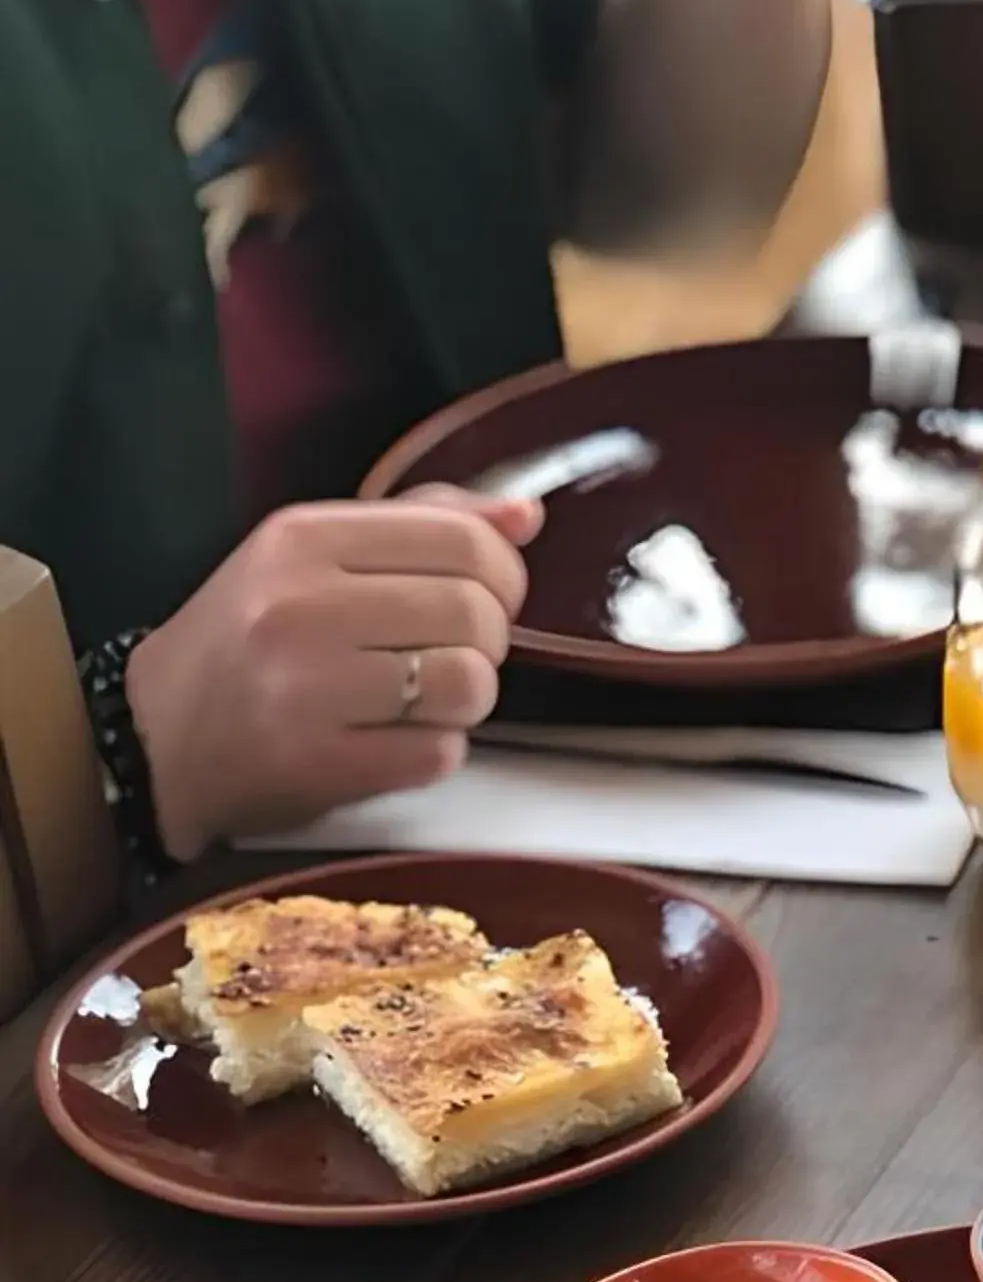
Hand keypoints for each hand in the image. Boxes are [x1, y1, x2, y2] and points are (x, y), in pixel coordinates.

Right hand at [125, 490, 542, 861]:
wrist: (158, 738)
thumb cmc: (248, 641)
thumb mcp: (312, 557)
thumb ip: (419, 525)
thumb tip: (524, 518)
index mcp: (302, 538)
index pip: (462, 540)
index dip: (502, 575)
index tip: (485, 597)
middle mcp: (300, 605)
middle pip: (476, 614)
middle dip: (486, 643)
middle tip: (449, 655)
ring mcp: (306, 688)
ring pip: (469, 684)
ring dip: (467, 701)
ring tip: (424, 701)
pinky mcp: (318, 763)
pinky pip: (438, 752)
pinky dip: (434, 751)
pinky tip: (393, 741)